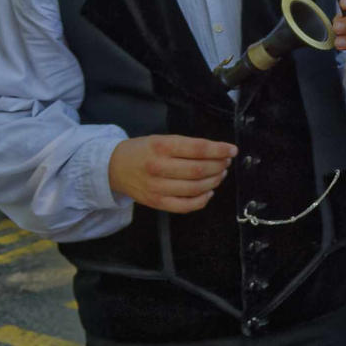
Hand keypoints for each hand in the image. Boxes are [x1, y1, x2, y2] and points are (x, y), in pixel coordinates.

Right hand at [107, 134, 235, 213]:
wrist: (113, 168)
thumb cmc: (142, 151)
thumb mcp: (161, 139)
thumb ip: (186, 146)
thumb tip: (217, 152)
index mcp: (161, 147)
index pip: (198, 148)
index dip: (219, 150)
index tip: (232, 150)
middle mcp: (159, 167)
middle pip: (199, 170)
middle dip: (219, 166)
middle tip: (226, 163)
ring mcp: (157, 188)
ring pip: (195, 188)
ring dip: (214, 181)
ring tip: (220, 174)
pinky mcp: (157, 203)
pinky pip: (186, 206)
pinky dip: (202, 200)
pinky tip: (209, 192)